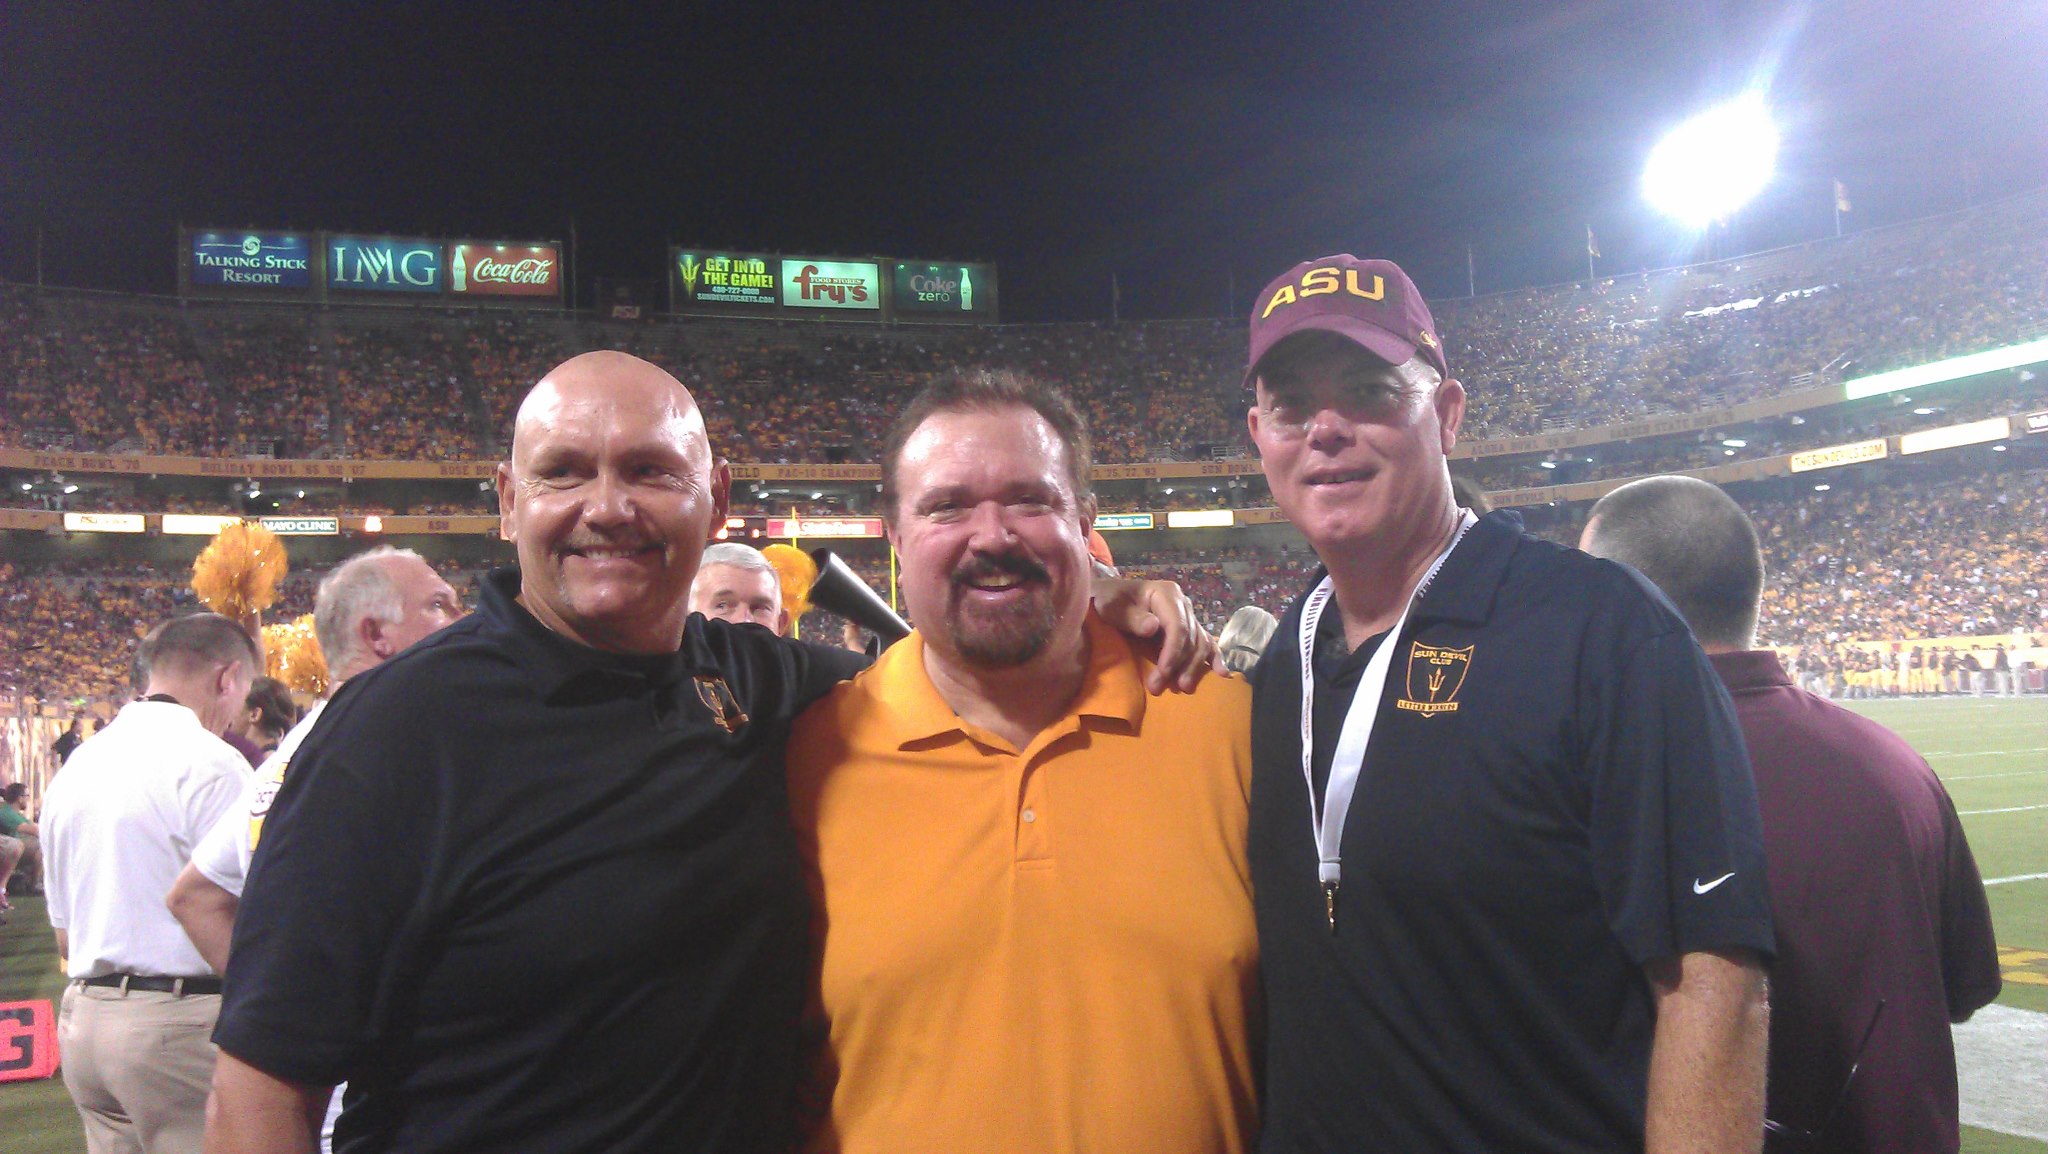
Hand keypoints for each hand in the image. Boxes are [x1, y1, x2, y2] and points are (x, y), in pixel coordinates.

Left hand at [1090, 575, 1218, 693]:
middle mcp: (1183, 603)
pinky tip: (1221, 673)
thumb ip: (1132, 617)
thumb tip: (1154, 627)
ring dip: (1194, 667)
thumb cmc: (1108, 601)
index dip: (1173, 653)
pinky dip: (1214, 658)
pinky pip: (1206, 642)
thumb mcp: (1112, 606)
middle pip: (1190, 637)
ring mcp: (1188, 615)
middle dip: (1179, 665)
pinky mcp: (1188, 627)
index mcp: (1166, 593)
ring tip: (1184, 687)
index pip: (1177, 627)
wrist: (1108, 597)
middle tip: (1160, 688)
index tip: (1162, 674)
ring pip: (1200, 643)